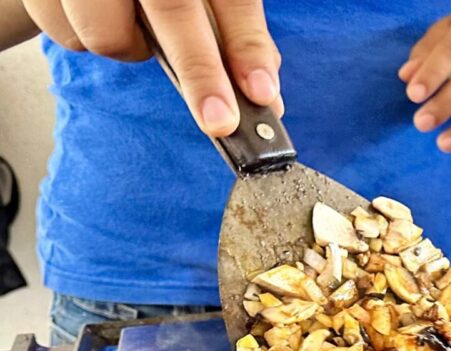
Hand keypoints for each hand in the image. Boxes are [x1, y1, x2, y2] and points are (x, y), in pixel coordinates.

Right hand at [23, 0, 279, 136]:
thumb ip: (237, 35)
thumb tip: (264, 97)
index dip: (246, 46)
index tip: (263, 94)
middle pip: (173, 9)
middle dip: (200, 72)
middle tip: (219, 120)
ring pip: (107, 34)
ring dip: (127, 47)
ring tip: (135, 25)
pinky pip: (66, 34)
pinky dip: (84, 38)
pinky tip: (96, 15)